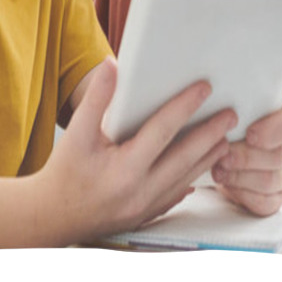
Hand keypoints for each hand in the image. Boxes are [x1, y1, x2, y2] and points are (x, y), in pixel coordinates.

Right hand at [39, 57, 237, 243]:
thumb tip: (112, 65)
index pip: (163, 131)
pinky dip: (191, 178)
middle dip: (211, 133)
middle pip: (185, 157)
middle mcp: (141, 191)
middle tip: (231, 115)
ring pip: (186, 178)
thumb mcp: (76, 133)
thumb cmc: (63, 172)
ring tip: (225, 138)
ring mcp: (146, 207)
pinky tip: (202, 169)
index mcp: (125, 169)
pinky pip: (177, 196)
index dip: (185, 106)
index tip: (204, 88)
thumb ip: (96, 98)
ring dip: (207, 157)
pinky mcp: (145, 215)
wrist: (51, 216)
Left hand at [210, 93, 281, 216]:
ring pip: (271, 180)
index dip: (271, 129)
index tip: (251, 133)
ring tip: (219, 168)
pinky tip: (228, 183)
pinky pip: (265, 201)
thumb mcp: (233, 102)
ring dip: (241, 175)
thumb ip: (251, 91)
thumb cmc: (228, 125)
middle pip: (279, 154)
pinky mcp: (275, 196)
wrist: (217, 152)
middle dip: (247, 156)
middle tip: (224, 154)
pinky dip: (243, 193)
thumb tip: (281, 83)